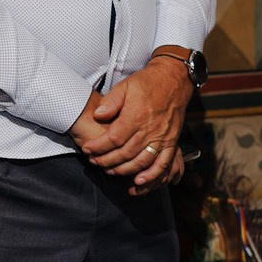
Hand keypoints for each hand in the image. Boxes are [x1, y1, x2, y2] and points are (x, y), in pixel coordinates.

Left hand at [81, 58, 193, 194]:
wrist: (173, 80)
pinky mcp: (171, 142)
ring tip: (110, 171)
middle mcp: (150, 129)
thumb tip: (98, 115)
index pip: (114, 138)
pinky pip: (163, 164)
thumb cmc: (147, 83)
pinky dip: (152, 175)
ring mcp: (162, 138)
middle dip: (107, 161)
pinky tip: (139, 181)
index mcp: (136, 116)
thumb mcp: (125, 86)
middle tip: (95, 162)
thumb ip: (110, 102)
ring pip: (141, 162)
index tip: (87, 149)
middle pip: (125, 153)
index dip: (99, 147)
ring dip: (124, 170)